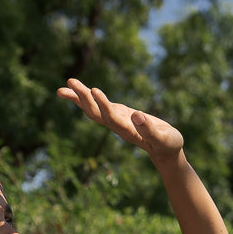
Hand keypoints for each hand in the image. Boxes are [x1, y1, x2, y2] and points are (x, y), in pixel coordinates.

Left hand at [57, 78, 183, 164]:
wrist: (165, 151)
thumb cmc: (168, 145)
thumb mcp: (163, 138)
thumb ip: (150, 130)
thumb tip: (137, 116)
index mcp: (127, 131)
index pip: (111, 117)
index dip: (103, 105)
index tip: (95, 90)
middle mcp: (117, 126)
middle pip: (95, 112)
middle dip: (83, 98)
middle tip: (70, 82)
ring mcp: (115, 120)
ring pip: (93, 109)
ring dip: (79, 97)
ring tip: (64, 86)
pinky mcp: (117, 115)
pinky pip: (99, 105)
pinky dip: (87, 97)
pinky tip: (77, 90)